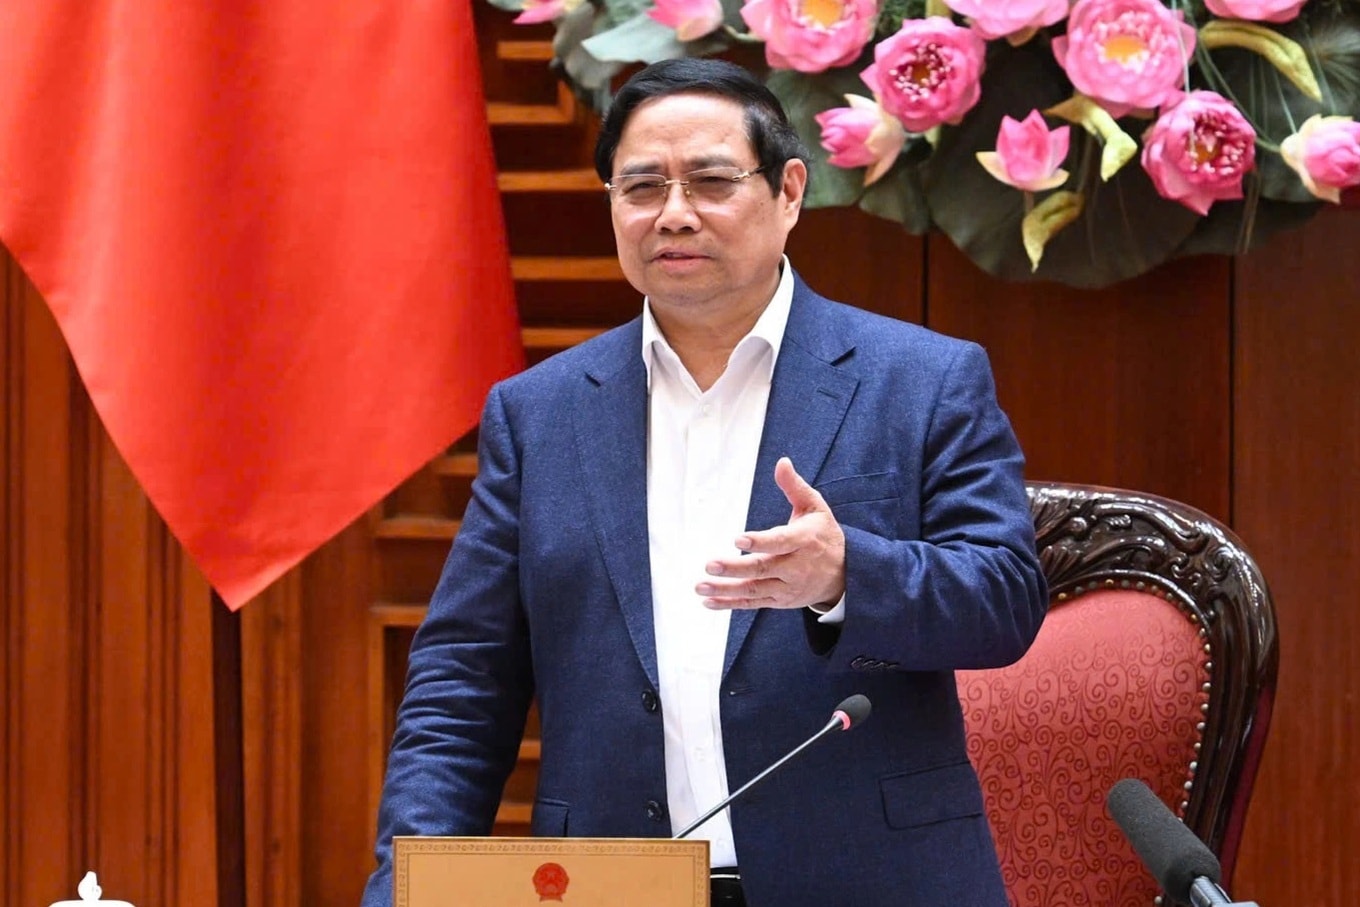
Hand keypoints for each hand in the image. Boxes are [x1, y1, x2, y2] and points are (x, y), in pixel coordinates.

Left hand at [697, 456, 845, 609]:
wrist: (844, 575)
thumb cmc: (824, 535)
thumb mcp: (815, 508)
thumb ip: (795, 487)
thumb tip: (781, 462)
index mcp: (804, 541)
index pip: (781, 543)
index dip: (760, 542)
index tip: (738, 539)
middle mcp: (796, 567)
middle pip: (763, 569)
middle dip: (735, 568)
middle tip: (710, 564)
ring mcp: (787, 587)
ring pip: (754, 589)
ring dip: (725, 590)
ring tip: (700, 586)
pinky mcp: (779, 600)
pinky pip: (752, 603)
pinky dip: (730, 604)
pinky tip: (708, 602)